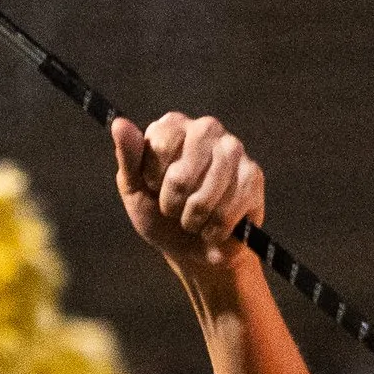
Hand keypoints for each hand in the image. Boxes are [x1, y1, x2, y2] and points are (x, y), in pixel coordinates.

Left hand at [111, 112, 263, 275]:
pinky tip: (214, 227)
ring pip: (204, 197)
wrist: (192, 250)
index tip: (154, 187)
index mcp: (173, 125)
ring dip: (192, 220)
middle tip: (174, 208)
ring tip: (193, 219)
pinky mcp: (253, 175)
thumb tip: (120, 123)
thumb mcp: (134, 189)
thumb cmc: (158, 214)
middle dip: (172, 204)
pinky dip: (214, 230)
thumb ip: (128, 157)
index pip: (160, 146)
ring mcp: (234, 150)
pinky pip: (227, 212)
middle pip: (181, 175)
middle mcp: (206, 129)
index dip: (153, 179)